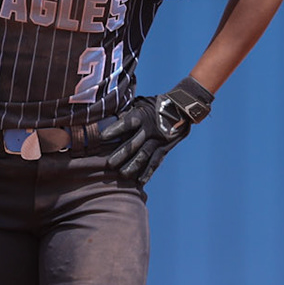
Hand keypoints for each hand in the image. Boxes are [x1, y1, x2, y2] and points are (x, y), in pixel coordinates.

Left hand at [98, 77, 213, 183]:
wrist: (181, 107)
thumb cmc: (155, 104)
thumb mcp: (142, 103)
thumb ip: (128, 112)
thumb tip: (109, 119)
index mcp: (142, 115)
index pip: (127, 123)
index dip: (115, 130)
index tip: (102, 137)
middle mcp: (150, 128)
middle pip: (135, 143)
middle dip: (121, 154)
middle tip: (109, 164)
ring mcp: (158, 139)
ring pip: (144, 154)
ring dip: (133, 165)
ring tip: (122, 175)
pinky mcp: (165, 147)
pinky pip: (156, 161)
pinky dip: (148, 172)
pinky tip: (140, 181)